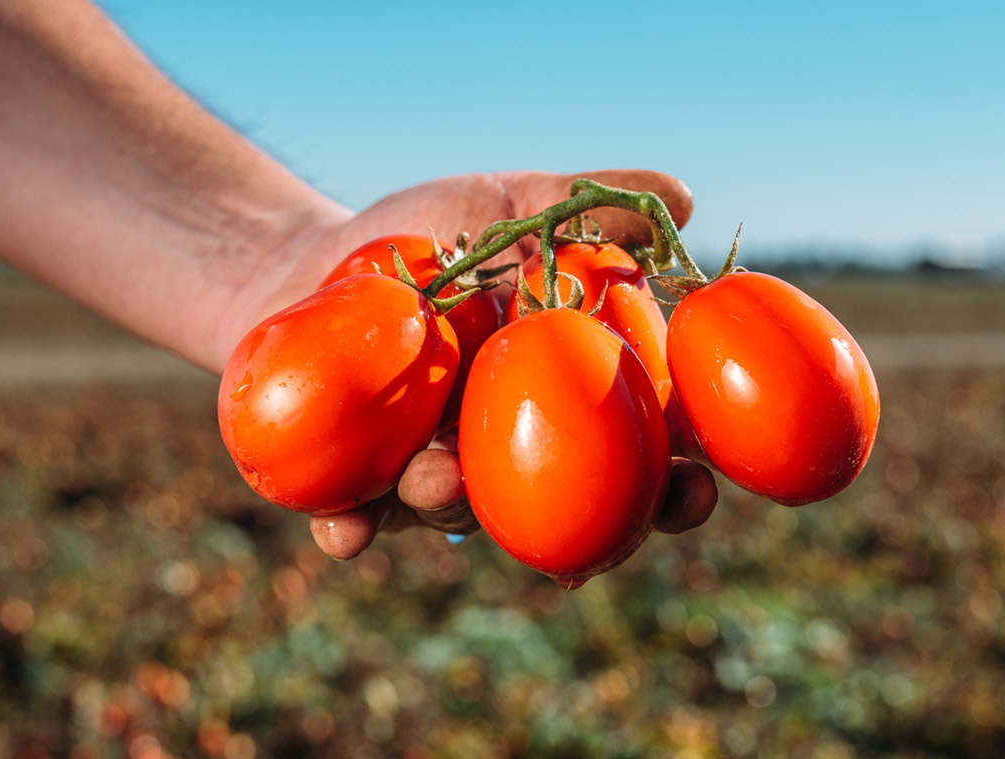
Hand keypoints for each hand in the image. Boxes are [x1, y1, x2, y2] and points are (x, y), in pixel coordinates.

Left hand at [219, 168, 719, 559]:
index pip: (640, 453)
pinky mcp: (350, 490)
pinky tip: (341, 531)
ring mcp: (426, 476)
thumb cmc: (427, 234)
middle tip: (595, 541)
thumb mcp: (509, 208)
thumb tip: (682, 200)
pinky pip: (353, 520)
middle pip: (561, 512)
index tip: (698, 481)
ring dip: (448, 506)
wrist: (305, 259)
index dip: (677, 480)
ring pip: (451, 511)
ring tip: (435, 480)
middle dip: (587, 537)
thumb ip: (590, 207)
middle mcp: (502, 455)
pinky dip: (349, 527)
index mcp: (559, 400)